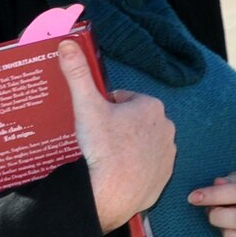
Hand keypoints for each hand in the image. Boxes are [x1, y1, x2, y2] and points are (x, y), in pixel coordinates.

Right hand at [60, 42, 174, 232]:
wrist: (112, 192)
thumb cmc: (102, 147)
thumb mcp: (87, 106)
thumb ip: (77, 74)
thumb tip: (67, 44)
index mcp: (151, 106)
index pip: (124, 100)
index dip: (106, 109)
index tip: (96, 121)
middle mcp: (166, 127)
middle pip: (134, 121)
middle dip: (118, 127)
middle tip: (99, 140)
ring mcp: (168, 152)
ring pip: (142, 143)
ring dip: (128, 146)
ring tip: (108, 157)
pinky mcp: (165, 175)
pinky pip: (148, 165)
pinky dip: (136, 167)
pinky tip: (120, 171)